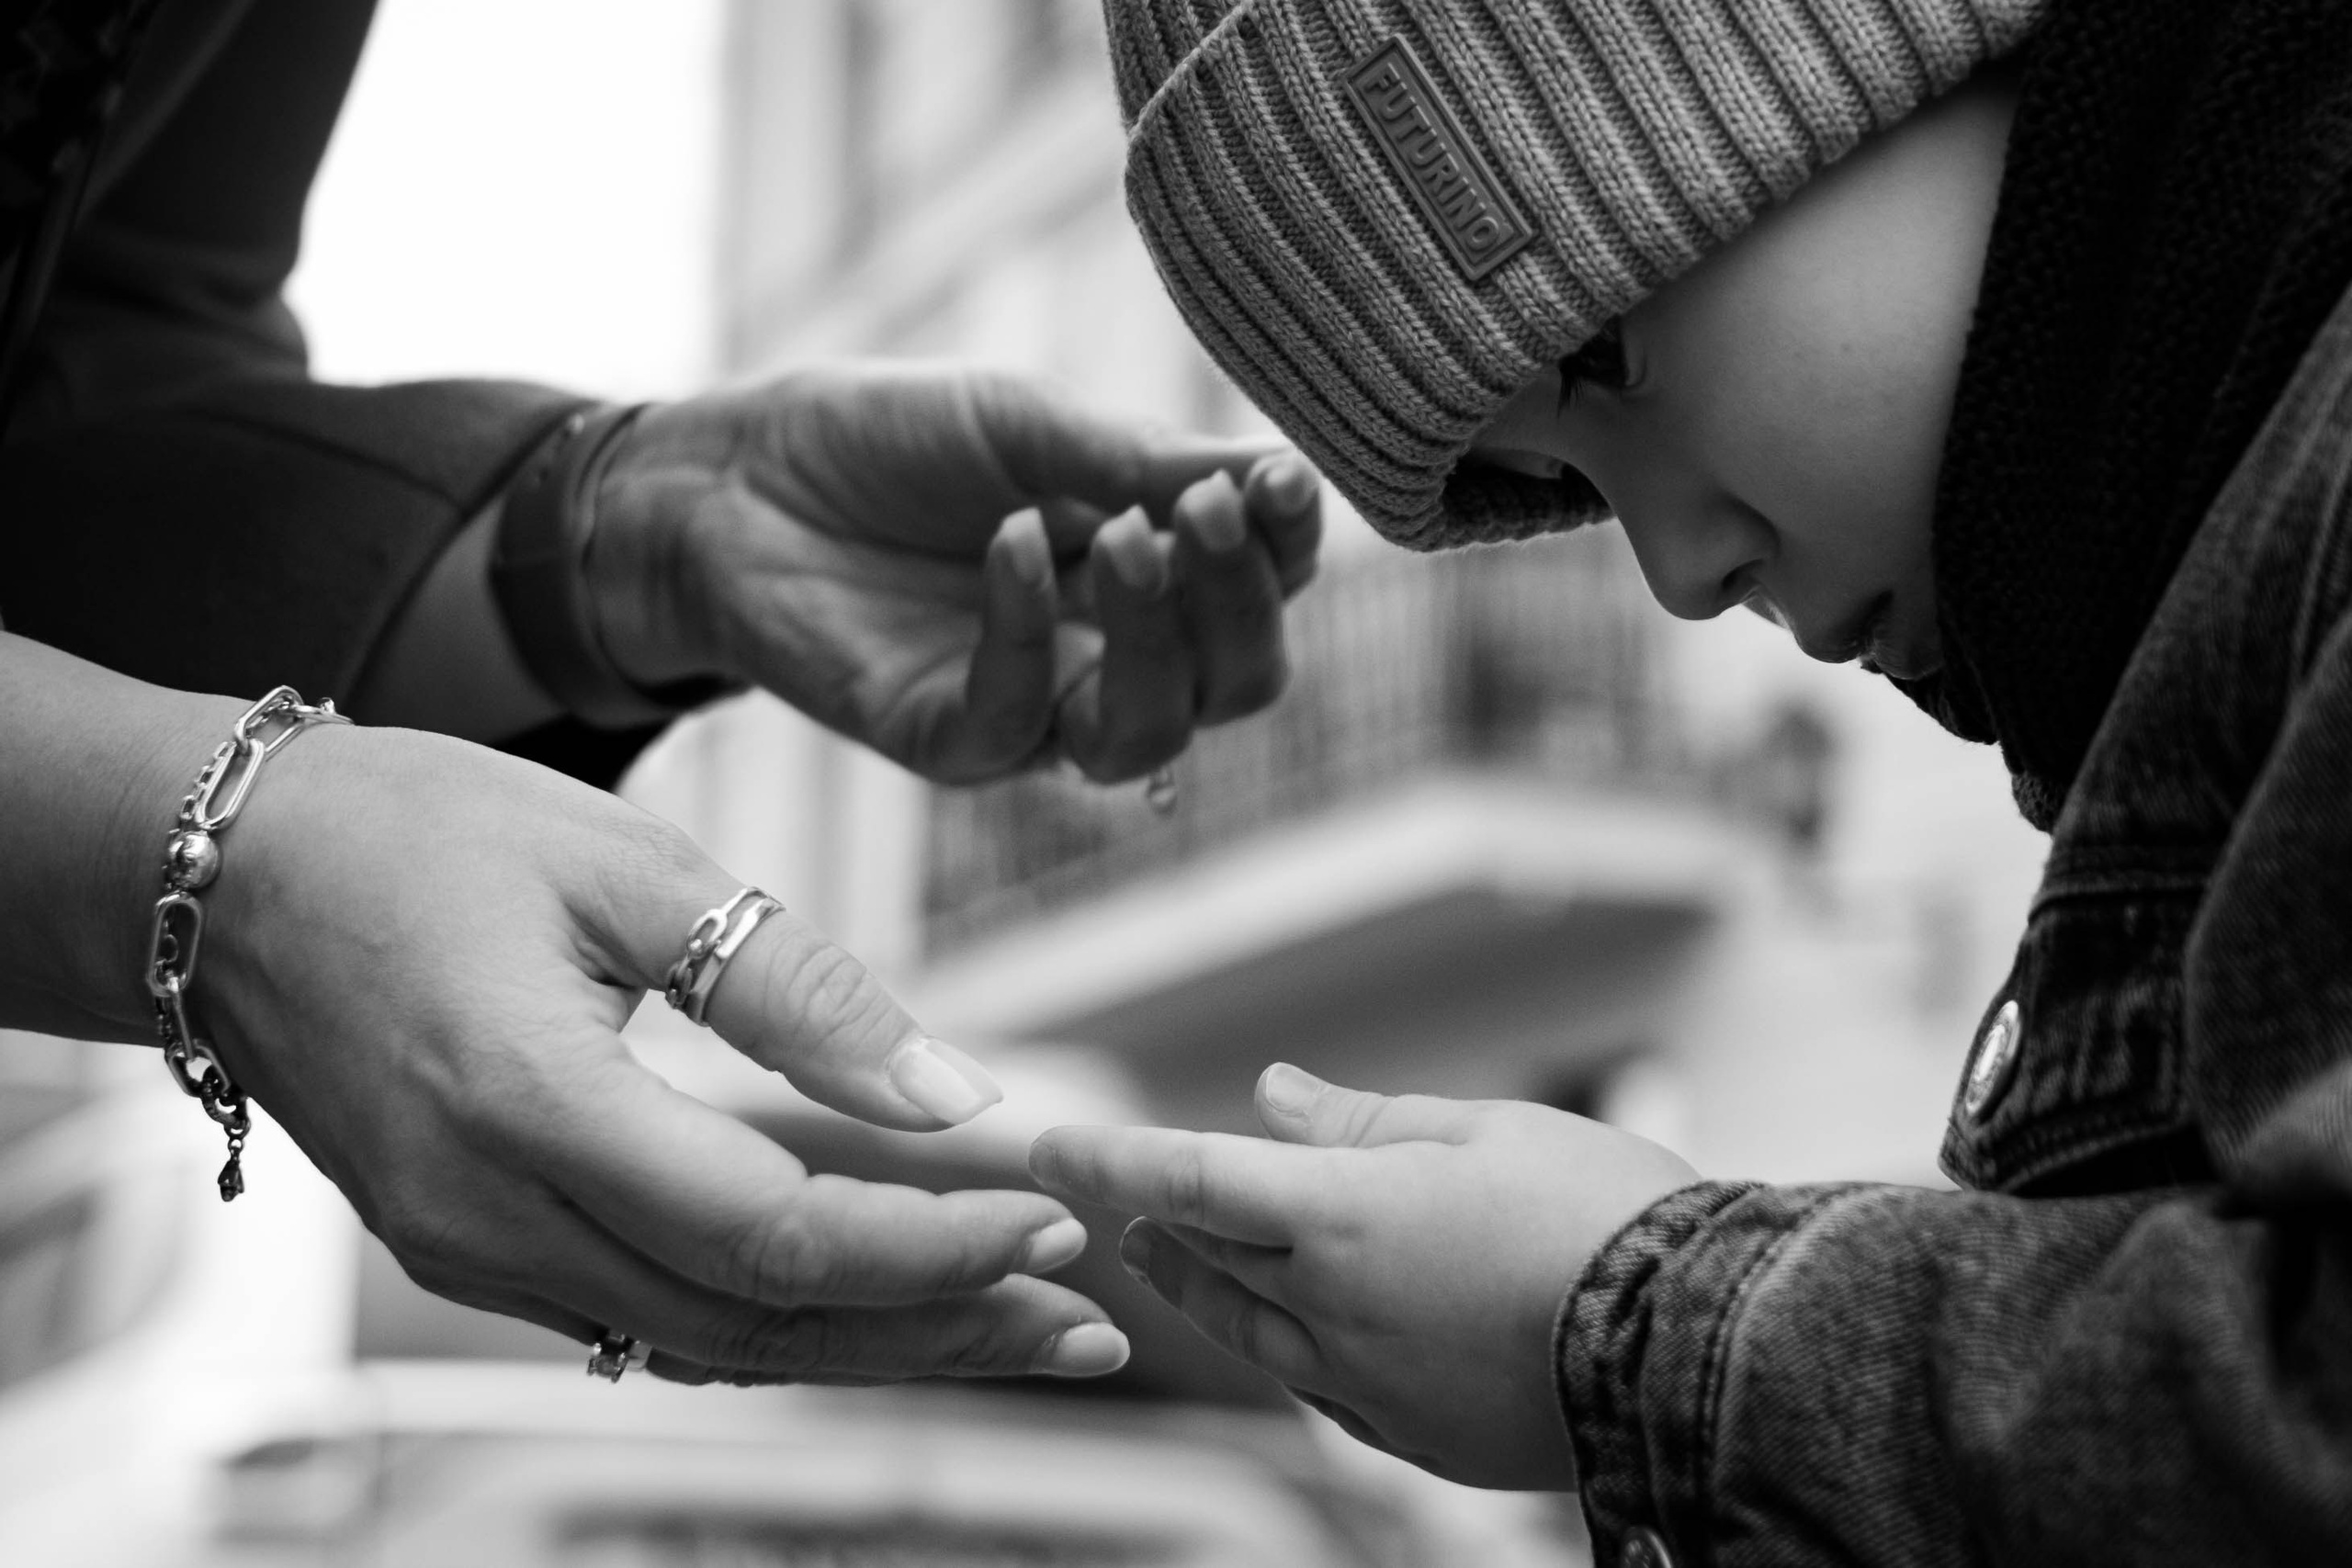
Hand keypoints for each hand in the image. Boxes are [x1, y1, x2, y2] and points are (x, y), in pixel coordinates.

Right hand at [201, 721, 1127, 1383]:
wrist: (216, 876)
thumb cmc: (412, 832)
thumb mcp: (621, 859)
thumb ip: (792, 982)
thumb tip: (949, 1090)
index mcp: (525, 1105)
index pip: (771, 1233)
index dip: (928, 1246)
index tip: (1051, 1222)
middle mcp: (487, 1219)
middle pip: (757, 1326)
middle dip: (936, 1330)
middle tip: (1081, 1323)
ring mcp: (470, 1254)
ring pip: (708, 1345)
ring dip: (873, 1342)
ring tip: (1015, 1326)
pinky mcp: (473, 1250)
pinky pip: (650, 1318)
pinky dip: (780, 1317)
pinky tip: (877, 1294)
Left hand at [592, 362, 1321, 782]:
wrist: (733, 477)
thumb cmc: (886, 441)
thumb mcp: (1025, 423)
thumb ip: (1142, 459)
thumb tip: (1281, 472)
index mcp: (1150, 575)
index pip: (1263, 591)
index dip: (1289, 548)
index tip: (1283, 480)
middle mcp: (1108, 656)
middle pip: (1234, 684)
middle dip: (1239, 603)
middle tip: (1204, 511)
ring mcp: (1031, 708)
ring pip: (1148, 733)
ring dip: (1160, 638)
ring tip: (1132, 536)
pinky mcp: (945, 738)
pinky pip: (1019, 719)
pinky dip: (1029, 629)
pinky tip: (1011, 540)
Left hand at [1028, 1064, 1699, 1487]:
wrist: (1701, 1349)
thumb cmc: (1604, 1216)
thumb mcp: (1482, 1131)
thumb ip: (1360, 1119)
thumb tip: (1271, 1094)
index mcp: (1345, 1213)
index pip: (1187, 1175)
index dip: (1107, 1158)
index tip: (1043, 1144)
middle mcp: (1337, 1305)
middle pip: (1207, 1259)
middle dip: (1151, 1223)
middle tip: (1111, 1201)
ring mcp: (1371, 1382)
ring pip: (1250, 1332)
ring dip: (1198, 1289)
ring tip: (1167, 1261)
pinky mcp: (1415, 1437)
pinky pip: (1318, 1389)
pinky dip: (1282, 1347)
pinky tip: (1283, 1335)